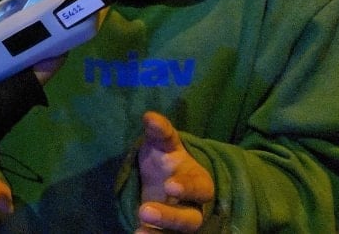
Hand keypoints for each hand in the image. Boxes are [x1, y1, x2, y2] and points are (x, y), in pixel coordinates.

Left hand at [135, 111, 214, 232]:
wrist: (164, 179)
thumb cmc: (166, 160)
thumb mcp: (164, 145)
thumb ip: (160, 133)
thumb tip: (149, 116)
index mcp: (199, 183)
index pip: (199, 188)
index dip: (187, 188)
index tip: (169, 185)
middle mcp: (194, 208)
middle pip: (190, 219)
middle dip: (170, 217)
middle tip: (144, 210)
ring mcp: (182, 224)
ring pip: (178, 233)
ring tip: (139, 232)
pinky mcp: (168, 233)